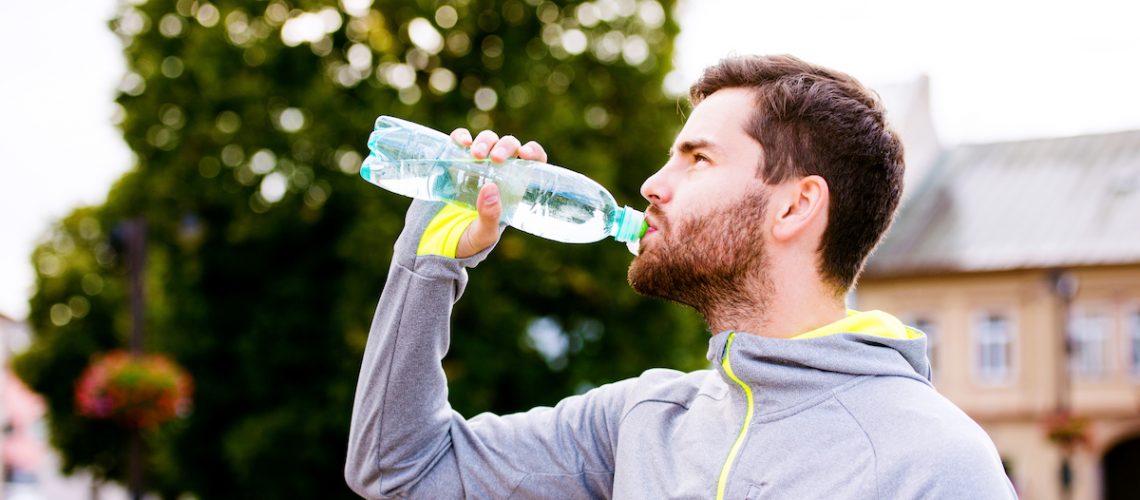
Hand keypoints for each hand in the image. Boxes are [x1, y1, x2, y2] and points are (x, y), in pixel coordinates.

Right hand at [448, 128, 547, 257]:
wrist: (437, 242)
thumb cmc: (470, 241)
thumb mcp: (483, 234)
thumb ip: (489, 216)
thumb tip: (491, 188)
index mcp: (514, 187)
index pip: (532, 162)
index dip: (533, 152)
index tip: (526, 153)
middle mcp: (498, 172)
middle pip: (509, 147)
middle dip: (504, 146)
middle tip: (494, 158)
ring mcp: (476, 165)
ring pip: (488, 140)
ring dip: (484, 141)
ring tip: (475, 154)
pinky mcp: (454, 161)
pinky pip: (460, 141)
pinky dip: (461, 136)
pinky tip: (461, 143)